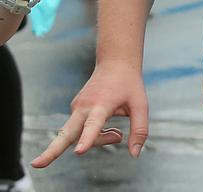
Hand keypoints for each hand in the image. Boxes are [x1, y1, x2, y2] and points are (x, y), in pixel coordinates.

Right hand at [32, 60, 146, 166]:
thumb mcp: (141, 106)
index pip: (93, 125)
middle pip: (66, 133)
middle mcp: (84, 106)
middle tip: (36, 165)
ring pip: (78, 136)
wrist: (115, 63)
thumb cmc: (130, 85)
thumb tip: (134, 155)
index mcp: (102, 104)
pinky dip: (94, 134)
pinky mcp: (74, 110)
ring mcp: (76, 108)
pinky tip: (108, 123)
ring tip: (117, 132)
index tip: (79, 151)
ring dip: (97, 140)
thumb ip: (139, 130)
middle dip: (52, 151)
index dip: (87, 139)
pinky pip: (81, 130)